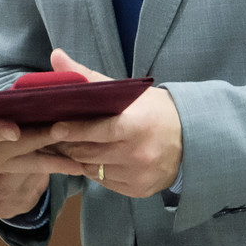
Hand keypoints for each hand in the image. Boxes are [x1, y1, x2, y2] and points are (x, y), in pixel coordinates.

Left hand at [45, 48, 182, 197]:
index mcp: (136, 126)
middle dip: (69, 145)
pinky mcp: (138, 190)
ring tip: (71, 146)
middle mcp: (138, 154)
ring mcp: (138, 175)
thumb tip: (56, 56)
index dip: (73, 130)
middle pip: (89, 153)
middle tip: (54, 137)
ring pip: (92, 170)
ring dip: (80, 159)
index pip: (96, 132)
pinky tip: (94, 158)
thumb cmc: (155, 110)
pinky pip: (104, 182)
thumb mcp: (127, 91)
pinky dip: (96, 170)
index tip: (55, 126)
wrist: (191, 139)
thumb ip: (89, 76)